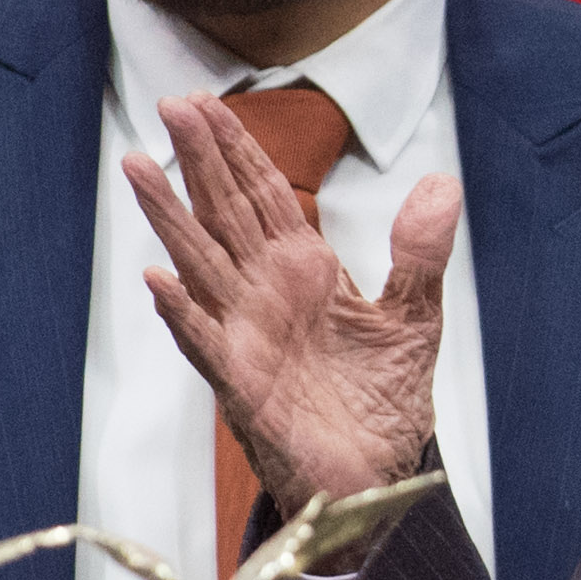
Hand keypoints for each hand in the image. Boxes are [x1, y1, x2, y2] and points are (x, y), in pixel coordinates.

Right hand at [127, 91, 456, 510]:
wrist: (378, 475)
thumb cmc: (382, 401)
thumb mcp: (414, 318)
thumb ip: (419, 253)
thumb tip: (441, 183)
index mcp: (304, 271)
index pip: (264, 196)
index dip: (236, 150)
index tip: (208, 103)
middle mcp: (265, 295)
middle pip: (225, 214)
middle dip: (198, 161)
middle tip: (171, 105)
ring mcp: (247, 337)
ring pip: (200, 265)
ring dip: (169, 219)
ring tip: (139, 168)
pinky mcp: (243, 386)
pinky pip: (205, 344)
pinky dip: (182, 313)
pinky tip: (158, 281)